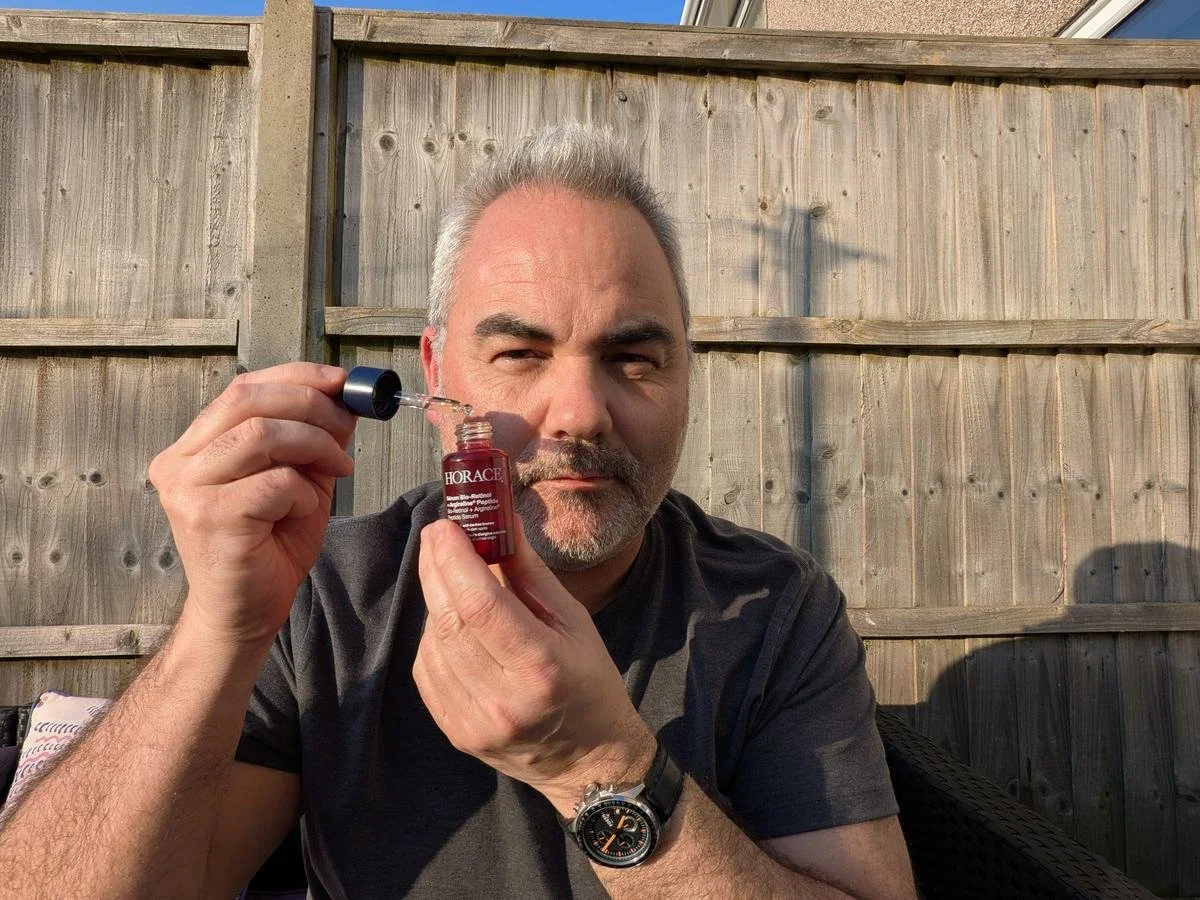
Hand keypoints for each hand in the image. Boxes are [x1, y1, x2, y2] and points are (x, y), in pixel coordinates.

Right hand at [149, 363, 355, 648]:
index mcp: (194, 447)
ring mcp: (187, 490)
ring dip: (314, 445)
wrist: (245, 613)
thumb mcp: (298, 480)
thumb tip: (344, 397)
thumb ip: (312, 439)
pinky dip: (302, 491)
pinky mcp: (208, 518)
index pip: (243, 388)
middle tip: (347, 427)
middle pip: (248, 400)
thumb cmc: (269, 547)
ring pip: (261, 435)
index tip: (340, 382)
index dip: (296, 377)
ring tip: (337, 469)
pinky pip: (273, 482)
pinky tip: (304, 509)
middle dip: (311, 405)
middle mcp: (179, 463)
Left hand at [414, 516, 655, 813]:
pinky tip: (452, 620)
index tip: (446, 526)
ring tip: (451, 576)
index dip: (455, 559)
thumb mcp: (575, 621)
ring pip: (434, 643)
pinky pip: (427, 670)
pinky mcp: (455, 733)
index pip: (481, 605)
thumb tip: (501, 521)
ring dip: (435, 600)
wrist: (588, 762)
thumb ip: (530, 573)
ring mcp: (474, 722)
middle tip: (438, 534)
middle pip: (450, 620)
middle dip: (436, 568)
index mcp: (541, 668)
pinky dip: (434, 635)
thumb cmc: (589, 682)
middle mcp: (502, 699)